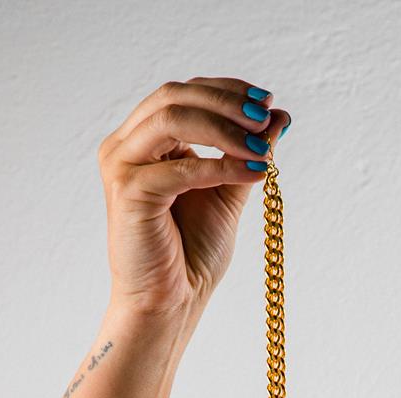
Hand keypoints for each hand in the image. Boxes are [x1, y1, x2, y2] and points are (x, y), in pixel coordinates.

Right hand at [97, 77, 290, 324]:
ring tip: (262, 148)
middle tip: (265, 117)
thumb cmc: (192, 255)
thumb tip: (278, 116)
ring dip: (223, 128)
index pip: (183, 94)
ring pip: (172, 119)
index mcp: (144, 141)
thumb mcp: (227, 191)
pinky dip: (219, 166)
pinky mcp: (128, 191)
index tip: (266, 102)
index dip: (226, 90)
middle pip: (175, 96)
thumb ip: (246, 152)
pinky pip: (179, 168)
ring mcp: (121, 165)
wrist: (170, 303)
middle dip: (225, 102)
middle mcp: (125, 146)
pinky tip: (251, 172)